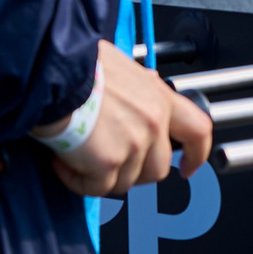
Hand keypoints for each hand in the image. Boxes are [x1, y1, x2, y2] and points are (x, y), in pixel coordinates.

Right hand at [34, 40, 214, 198]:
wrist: (54, 71)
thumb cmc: (81, 65)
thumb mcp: (123, 67)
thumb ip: (140, 87)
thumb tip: (146, 88)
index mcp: (160, 98)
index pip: (198, 131)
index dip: (197, 154)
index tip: (189, 167)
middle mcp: (154, 122)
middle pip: (157, 169)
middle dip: (132, 172)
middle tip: (106, 161)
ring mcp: (134, 145)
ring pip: (125, 182)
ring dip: (100, 175)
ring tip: (77, 153)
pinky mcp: (108, 162)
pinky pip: (96, 188)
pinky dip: (77, 180)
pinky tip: (62, 161)